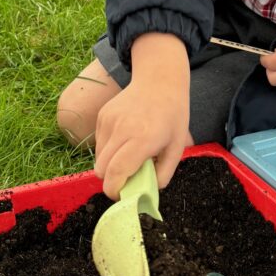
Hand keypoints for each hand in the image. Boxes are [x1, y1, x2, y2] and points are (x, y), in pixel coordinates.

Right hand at [93, 34, 190, 198]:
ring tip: (128, 156)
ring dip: (109, 165)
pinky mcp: (102, 116)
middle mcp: (121, 129)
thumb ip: (164, 173)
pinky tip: (124, 140)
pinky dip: (108, 150)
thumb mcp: (177, 146)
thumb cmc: (173, 115)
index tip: (123, 195)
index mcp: (142, 139)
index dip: (115, 190)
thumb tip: (148, 192)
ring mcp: (108, 121)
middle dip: (111, 181)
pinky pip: (98, 144)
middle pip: (101, 170)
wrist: (159, 80)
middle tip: (126, 180)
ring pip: (98, 158)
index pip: (116, 172)